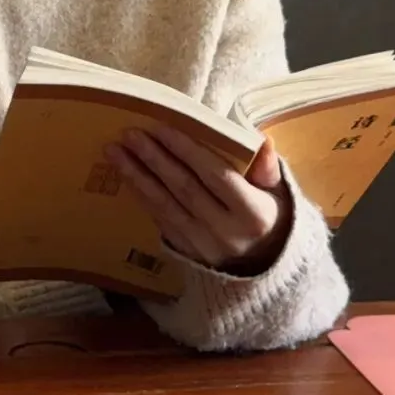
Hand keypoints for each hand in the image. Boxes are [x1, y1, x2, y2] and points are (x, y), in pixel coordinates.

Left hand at [106, 128, 291, 274]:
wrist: (268, 268)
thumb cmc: (272, 216)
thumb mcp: (280, 193)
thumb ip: (269, 168)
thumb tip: (262, 142)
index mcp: (253, 214)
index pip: (215, 175)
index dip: (187, 151)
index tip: (161, 126)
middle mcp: (226, 232)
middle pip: (184, 188)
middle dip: (154, 158)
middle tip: (129, 133)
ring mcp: (204, 246)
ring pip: (165, 205)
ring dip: (137, 176)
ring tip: (114, 151)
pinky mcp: (187, 254)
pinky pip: (160, 221)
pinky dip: (142, 196)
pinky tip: (126, 176)